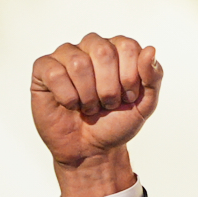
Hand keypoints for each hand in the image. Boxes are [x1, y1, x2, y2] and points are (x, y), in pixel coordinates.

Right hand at [31, 33, 161, 195]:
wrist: (92, 150)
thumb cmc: (116, 123)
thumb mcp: (144, 105)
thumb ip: (153, 77)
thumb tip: (150, 49)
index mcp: (117, 49)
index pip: (127, 46)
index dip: (129, 77)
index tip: (128, 98)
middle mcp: (91, 46)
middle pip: (102, 50)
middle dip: (109, 88)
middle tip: (107, 104)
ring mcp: (66, 55)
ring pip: (78, 63)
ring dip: (88, 96)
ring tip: (89, 107)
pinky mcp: (44, 68)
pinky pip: (55, 74)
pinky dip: (68, 98)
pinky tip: (71, 105)